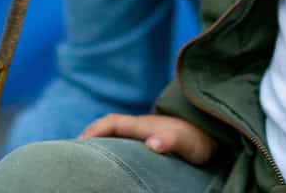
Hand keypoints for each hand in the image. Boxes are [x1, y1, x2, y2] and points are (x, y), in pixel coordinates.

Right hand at [80, 114, 216, 165]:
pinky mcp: (150, 140)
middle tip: (71, 154)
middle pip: (108, 128)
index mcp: (143, 125)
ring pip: (115, 134)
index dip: (92, 131)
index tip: (76, 143)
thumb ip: (170, 140)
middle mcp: (141, 126)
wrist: (214, 132)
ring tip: (85, 160)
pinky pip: (124, 141)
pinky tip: (110, 163)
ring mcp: (145, 132)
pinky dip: (112, 147)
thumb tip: (153, 143)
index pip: (110, 123)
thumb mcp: (187, 141)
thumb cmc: (200, 138)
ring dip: (100, 142)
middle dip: (89, 137)